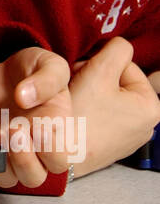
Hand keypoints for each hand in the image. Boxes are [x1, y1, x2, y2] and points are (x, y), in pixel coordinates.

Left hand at [0, 47, 72, 188]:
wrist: (2, 68)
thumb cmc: (32, 69)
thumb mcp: (49, 64)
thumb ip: (47, 79)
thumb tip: (25, 98)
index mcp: (55, 133)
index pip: (60, 160)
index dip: (50, 150)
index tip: (38, 125)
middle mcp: (33, 148)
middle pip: (34, 177)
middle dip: (23, 160)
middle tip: (15, 130)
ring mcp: (6, 150)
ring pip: (8, 178)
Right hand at [69, 38, 159, 175]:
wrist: (54, 156)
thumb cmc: (79, 116)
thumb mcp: (99, 70)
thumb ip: (117, 49)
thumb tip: (118, 46)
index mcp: (150, 108)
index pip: (125, 65)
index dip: (99, 63)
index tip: (81, 75)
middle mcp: (145, 126)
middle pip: (116, 82)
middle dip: (94, 79)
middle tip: (75, 87)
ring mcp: (127, 139)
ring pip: (105, 98)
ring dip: (88, 93)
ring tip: (73, 102)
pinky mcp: (108, 147)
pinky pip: (99, 117)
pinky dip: (86, 112)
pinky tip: (73, 116)